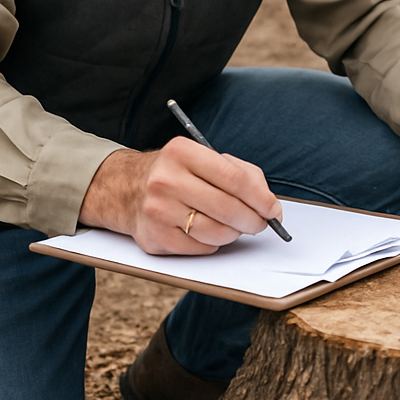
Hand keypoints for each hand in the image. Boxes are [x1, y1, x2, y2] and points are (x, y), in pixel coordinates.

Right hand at [79, 137, 283, 254]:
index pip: (233, 178)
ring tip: (234, 226)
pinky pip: (199, 248)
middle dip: (253, 220)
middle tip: (262, 223)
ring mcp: (157, 210)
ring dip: (234, 233)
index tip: (273, 208)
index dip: (260, 197)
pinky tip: (209, 231)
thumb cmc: (178, 173)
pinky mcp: (153, 237)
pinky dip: (213, 243)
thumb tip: (270, 205)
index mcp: (182, 152)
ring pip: (215, 232)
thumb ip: (241, 174)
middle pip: (227, 207)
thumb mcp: (204, 158)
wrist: (125, 189)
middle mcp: (166, 180)